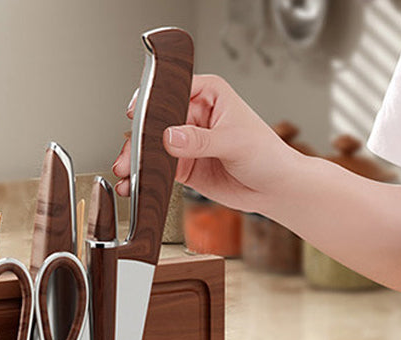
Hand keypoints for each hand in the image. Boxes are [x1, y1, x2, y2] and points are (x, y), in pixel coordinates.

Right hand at [112, 74, 300, 213]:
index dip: (152, 100)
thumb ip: (200, 140)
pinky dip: (146, 179)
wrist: (274, 188)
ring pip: (154, 148)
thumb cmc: (266, 155)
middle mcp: (194, 115)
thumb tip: (171, 137)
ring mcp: (187, 142)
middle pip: (157, 122)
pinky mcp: (184, 167)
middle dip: (139, 140)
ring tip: (126, 175)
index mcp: (209, 94)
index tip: (135, 113)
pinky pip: (159, 170)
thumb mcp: (234, 141)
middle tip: (129, 156)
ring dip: (138, 162)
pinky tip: (135, 185)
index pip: (174, 89)